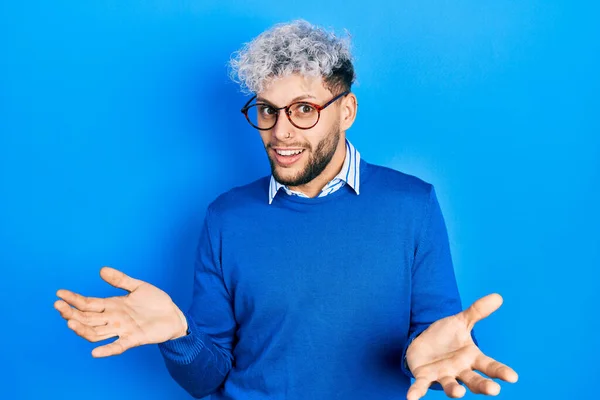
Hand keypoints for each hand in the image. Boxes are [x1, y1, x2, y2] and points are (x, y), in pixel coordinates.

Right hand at [54, 266, 187, 357]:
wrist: (173, 316)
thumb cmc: (156, 302)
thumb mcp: (138, 286)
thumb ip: (120, 280)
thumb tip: (101, 269)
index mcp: (112, 305)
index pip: (88, 304)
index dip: (73, 299)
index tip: (59, 294)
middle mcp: (113, 319)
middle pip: (87, 318)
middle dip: (71, 313)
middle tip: (57, 306)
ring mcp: (122, 330)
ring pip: (96, 332)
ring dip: (82, 329)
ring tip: (70, 323)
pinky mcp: (134, 339)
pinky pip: (117, 346)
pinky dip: (106, 350)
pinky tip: (95, 352)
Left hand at [406, 293, 517, 399]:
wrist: (423, 341)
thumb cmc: (446, 336)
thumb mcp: (460, 321)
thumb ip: (477, 311)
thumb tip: (497, 296)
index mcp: (472, 358)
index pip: (490, 366)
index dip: (501, 371)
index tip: (513, 377)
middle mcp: (460, 370)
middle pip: (474, 380)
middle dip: (483, 385)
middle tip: (494, 390)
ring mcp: (443, 375)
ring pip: (451, 385)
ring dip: (455, 390)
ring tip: (459, 392)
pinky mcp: (425, 377)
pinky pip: (421, 386)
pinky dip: (417, 392)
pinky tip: (411, 398)